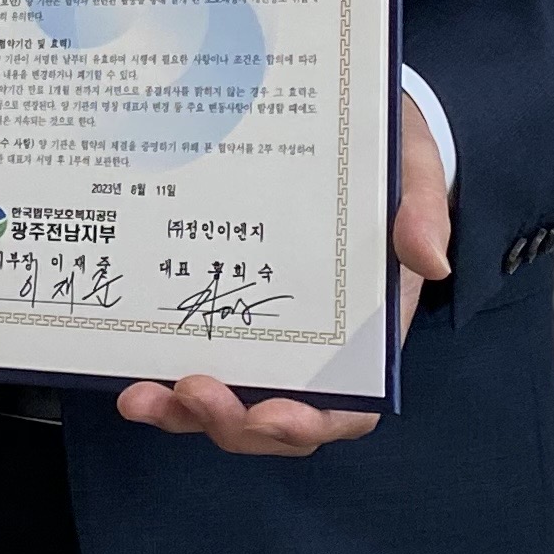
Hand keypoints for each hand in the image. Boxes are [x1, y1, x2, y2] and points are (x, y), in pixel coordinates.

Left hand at [116, 86, 451, 456]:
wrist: (349, 131)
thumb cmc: (388, 159)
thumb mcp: (415, 170)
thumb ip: (424, 210)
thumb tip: (430, 258)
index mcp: (367, 332)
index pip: (344, 407)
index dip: (309, 422)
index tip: (273, 416)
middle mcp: (313, 347)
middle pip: (272, 420)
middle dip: (229, 422)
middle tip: (189, 393)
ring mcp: (264, 334)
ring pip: (226, 401)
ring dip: (182, 412)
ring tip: (140, 398)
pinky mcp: (221, 308)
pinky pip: (193, 357)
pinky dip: (162, 374)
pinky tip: (123, 367)